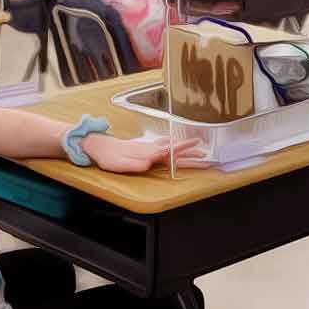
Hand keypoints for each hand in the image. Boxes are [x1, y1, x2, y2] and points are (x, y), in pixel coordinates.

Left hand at [83, 134, 206, 173]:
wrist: (101, 146)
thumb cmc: (109, 157)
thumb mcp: (118, 164)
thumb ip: (133, 163)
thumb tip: (148, 163)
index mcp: (148, 153)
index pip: (170, 151)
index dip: (184, 150)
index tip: (198, 148)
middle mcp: (151, 149)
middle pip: (175, 150)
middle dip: (191, 153)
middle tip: (207, 155)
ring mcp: (149, 147)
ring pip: (172, 146)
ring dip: (185, 149)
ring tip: (199, 149)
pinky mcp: (145, 148)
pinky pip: (164, 144)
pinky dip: (174, 144)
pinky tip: (177, 144)